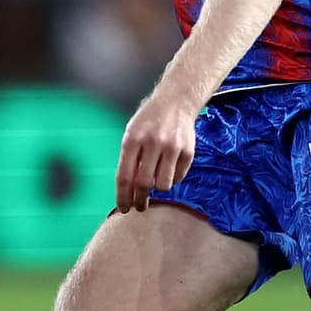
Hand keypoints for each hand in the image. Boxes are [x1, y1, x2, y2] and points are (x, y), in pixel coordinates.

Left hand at [115, 86, 201, 212]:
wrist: (176, 102)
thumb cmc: (149, 121)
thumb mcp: (131, 134)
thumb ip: (129, 160)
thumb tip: (127, 192)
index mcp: (133, 139)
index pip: (124, 177)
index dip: (123, 197)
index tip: (123, 208)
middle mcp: (153, 143)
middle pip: (143, 184)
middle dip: (140, 200)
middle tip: (139, 206)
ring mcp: (172, 147)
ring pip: (163, 185)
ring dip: (157, 188)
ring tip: (156, 180)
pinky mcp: (188, 151)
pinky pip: (178, 177)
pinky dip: (172, 178)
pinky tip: (168, 168)